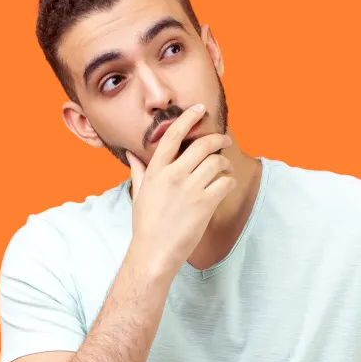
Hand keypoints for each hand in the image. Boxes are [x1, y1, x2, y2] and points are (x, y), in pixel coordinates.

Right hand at [126, 104, 236, 275]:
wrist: (154, 252)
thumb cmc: (146, 225)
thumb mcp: (139, 194)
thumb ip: (138, 171)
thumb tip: (131, 155)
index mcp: (156, 170)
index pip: (173, 135)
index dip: (188, 118)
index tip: (200, 109)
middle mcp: (173, 175)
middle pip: (202, 144)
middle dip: (217, 139)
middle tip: (223, 140)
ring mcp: (190, 189)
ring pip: (217, 161)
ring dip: (225, 162)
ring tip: (225, 167)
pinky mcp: (205, 204)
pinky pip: (225, 182)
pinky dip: (229, 181)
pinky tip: (226, 185)